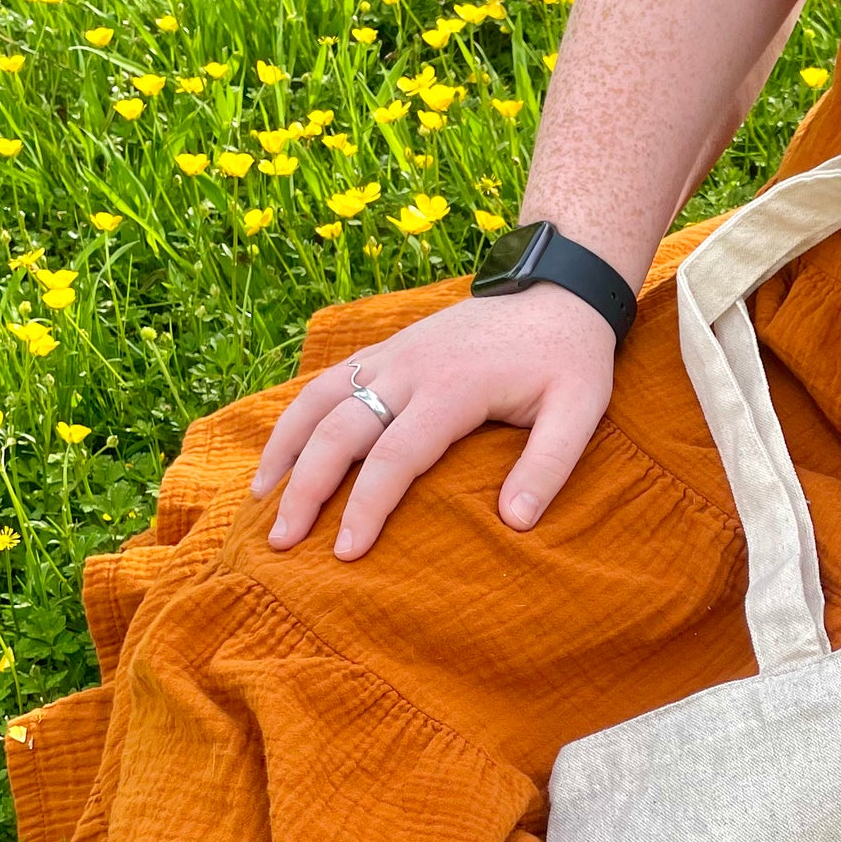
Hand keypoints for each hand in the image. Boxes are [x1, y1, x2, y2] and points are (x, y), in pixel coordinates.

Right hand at [251, 287, 619, 559]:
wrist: (556, 289)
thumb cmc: (569, 358)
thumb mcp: (581, 409)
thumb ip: (550, 464)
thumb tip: (514, 523)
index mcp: (453, 387)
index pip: (395, 455)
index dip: (366, 506)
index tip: (347, 552)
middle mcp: (409, 368)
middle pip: (338, 431)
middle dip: (305, 489)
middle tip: (283, 544)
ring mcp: (390, 355)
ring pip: (316, 401)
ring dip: (283, 451)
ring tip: (259, 503)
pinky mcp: (384, 350)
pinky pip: (325, 383)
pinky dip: (293, 419)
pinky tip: (278, 456)